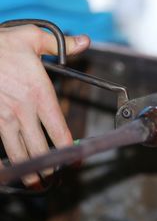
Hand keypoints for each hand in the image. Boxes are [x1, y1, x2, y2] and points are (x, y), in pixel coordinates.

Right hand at [0, 25, 89, 185]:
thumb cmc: (0, 43)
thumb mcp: (32, 37)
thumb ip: (61, 44)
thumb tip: (84, 42)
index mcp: (40, 93)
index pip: (59, 128)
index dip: (69, 148)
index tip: (76, 160)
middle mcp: (23, 109)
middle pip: (40, 146)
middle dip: (49, 165)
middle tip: (55, 177)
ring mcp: (3, 116)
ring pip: (18, 150)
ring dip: (28, 168)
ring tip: (36, 182)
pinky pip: (0, 143)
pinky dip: (5, 159)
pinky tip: (9, 169)